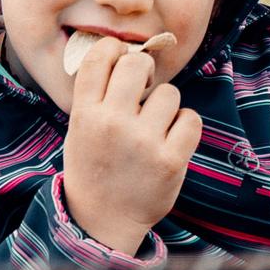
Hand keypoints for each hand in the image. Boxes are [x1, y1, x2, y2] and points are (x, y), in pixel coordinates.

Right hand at [59, 35, 200, 254]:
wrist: (101, 221)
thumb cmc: (93, 167)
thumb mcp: (78, 130)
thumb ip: (96, 95)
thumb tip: (123, 53)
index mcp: (85, 114)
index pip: (99, 57)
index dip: (113, 49)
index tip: (120, 58)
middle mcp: (112, 124)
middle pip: (138, 63)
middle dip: (145, 70)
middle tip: (143, 87)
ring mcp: (143, 142)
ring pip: (169, 92)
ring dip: (165, 105)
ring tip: (154, 125)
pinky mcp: (171, 160)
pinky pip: (190, 118)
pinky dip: (184, 125)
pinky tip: (170, 138)